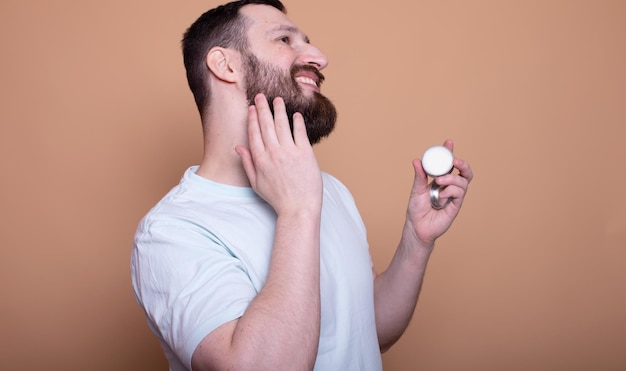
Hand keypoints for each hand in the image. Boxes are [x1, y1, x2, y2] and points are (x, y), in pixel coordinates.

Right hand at [236, 94, 322, 214]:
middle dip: (263, 108)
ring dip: (279, 110)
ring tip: (278, 100)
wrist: (299, 208)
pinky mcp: (305, 154)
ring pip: (282, 125)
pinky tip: (295, 115)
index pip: (254, 133)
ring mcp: (290, 152)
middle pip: (266, 125)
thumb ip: (247, 163)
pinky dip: (297, 122)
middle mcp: (273, 153)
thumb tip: (238, 147)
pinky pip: (300, 133)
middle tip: (261, 96)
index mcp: (260, 160)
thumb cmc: (278, 198)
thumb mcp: (256, 183)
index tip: (252, 108)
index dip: (253, 118)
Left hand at [405, 139, 472, 246]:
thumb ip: (419, 176)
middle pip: (465, 172)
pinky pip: (459, 193)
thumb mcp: (416, 189)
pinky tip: (441, 196)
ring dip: (451, 178)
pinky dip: (450, 191)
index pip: (448, 164)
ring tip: (439, 182)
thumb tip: (416, 160)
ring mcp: (454, 196)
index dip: (450, 153)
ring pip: (462, 182)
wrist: (417, 227)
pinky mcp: (456, 206)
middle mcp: (449, 187)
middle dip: (463, 164)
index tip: (448, 142)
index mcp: (441, 180)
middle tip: (455, 161)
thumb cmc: (416, 209)